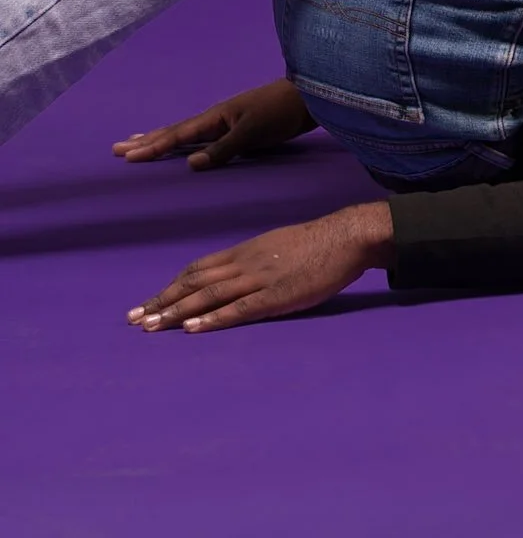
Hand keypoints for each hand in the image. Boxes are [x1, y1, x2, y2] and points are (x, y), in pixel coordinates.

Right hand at [112, 80, 316, 170]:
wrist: (308, 100)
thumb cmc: (281, 112)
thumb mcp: (252, 132)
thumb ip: (223, 148)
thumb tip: (189, 163)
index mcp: (216, 117)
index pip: (178, 134)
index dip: (152, 146)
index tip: (126, 155)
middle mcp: (216, 119)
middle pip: (174, 131)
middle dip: (147, 141)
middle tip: (117, 149)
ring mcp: (226, 123)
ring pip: (186, 133)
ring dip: (161, 139)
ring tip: (139, 143)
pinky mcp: (237, 130)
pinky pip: (202, 137)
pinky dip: (185, 142)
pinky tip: (184, 147)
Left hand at [127, 203, 394, 333]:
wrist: (344, 237)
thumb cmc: (315, 244)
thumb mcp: (276, 246)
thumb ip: (252, 261)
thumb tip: (232, 276)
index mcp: (244, 251)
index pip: (197, 270)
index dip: (170, 287)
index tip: (147, 303)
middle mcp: (244, 263)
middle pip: (194, 282)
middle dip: (162, 301)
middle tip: (134, 319)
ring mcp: (258, 279)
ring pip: (208, 295)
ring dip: (176, 312)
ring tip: (151, 326)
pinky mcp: (275, 295)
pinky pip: (238, 308)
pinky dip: (212, 319)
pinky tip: (193, 328)